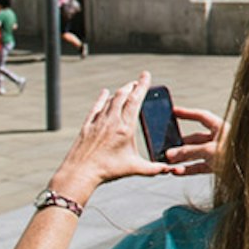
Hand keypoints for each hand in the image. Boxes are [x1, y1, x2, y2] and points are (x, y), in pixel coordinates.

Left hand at [49, 73, 174, 200]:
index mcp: (125, 128)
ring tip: (127, 88)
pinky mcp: (87, 126)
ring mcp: (98, 122)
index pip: (135, 100)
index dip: (142, 86)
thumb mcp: (133, 168)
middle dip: (132, 86)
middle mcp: (111, 121)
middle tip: (139, 81)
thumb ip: (153, 168)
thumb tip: (169, 170)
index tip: (146, 75)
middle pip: (123, 96)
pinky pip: (96, 107)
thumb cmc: (107, 171)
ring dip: (120, 91)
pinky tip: (105, 93)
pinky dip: (102, 98)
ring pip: (110, 100)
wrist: (80, 173)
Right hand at [165, 105, 225, 176]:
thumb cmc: (239, 156)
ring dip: (181, 158)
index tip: (173, 111)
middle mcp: (219, 139)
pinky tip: (177, 172)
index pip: (201, 116)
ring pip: (195, 154)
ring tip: (167, 162)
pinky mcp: (217, 166)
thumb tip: (170, 154)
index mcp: (221, 128)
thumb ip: (189, 152)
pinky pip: (199, 166)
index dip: (186, 113)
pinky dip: (187, 169)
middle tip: (165, 147)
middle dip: (180, 144)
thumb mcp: (210, 151)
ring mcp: (218, 153)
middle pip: (195, 138)